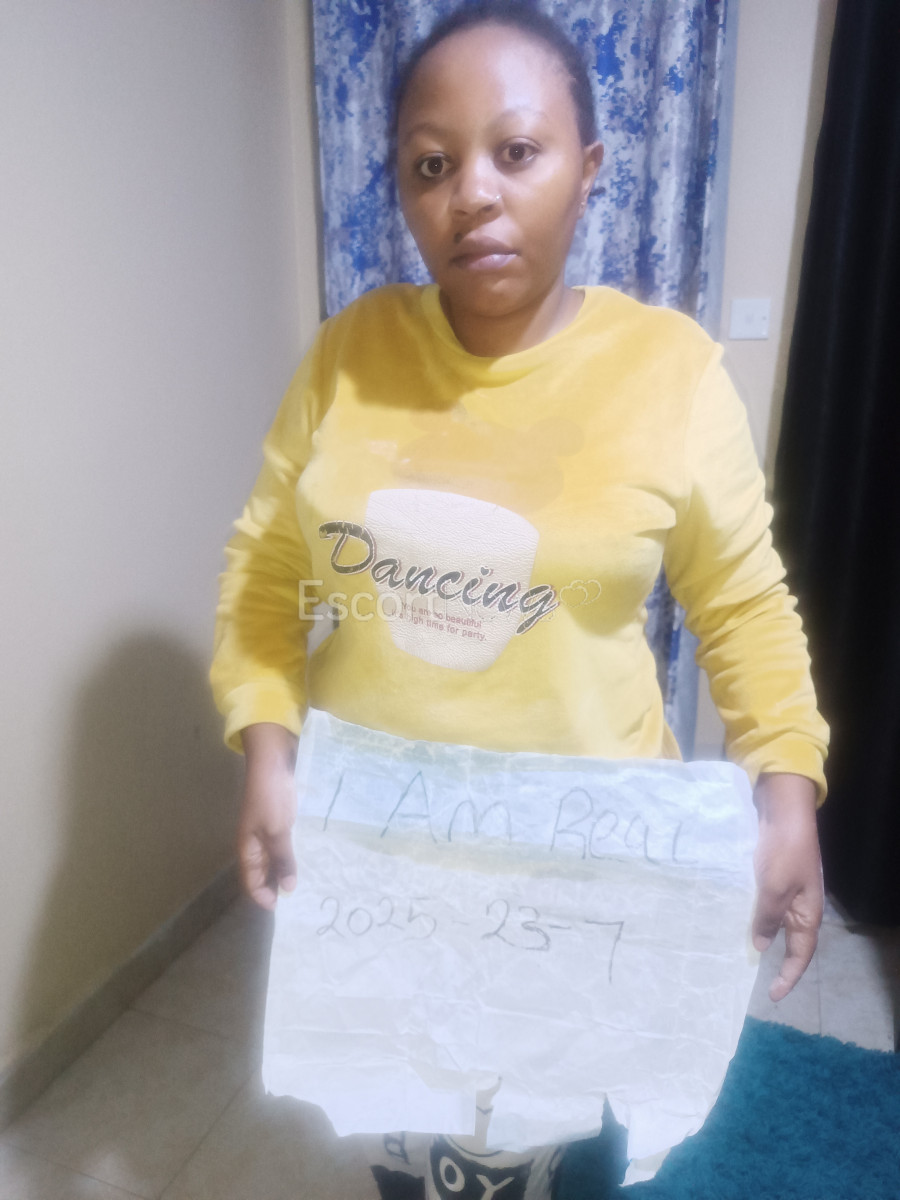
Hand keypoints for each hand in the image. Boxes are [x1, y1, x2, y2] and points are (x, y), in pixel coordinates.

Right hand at [238, 723, 299, 910]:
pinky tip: (309, 860)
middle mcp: (256, 843)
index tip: (284, 908)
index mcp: (247, 848)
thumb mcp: (277, 831)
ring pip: (275, 861)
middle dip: (277, 887)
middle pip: (263, 874)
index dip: (264, 897)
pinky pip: (286, 845)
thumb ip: (282, 859)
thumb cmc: (271, 797)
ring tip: (308, 883)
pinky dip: (294, 855)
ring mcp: (268, 832)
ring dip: (287, 872)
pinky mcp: (281, 821)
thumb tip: (288, 890)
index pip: (251, 882)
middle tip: (301, 899)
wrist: (273, 762)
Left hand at [752, 772, 823, 1000]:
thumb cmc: (783, 852)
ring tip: (742, 955)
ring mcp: (787, 892)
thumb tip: (761, 946)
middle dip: (777, 964)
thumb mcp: (774, 889)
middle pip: (790, 944)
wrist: (783, 812)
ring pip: (776, 925)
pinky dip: (755, 918)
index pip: (800, 956)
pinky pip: (766, 907)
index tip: (774, 996)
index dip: (788, 977)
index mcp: (807, 914)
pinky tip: (737, 920)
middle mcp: (800, 907)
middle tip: (758, 980)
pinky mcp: (774, 878)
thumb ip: (767, 918)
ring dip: (763, 939)